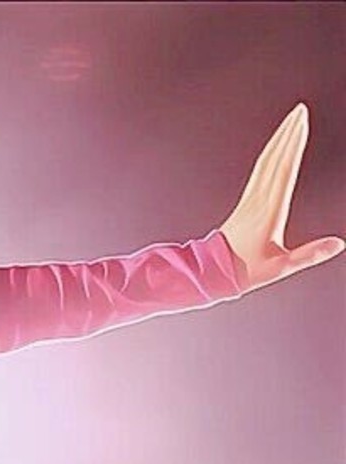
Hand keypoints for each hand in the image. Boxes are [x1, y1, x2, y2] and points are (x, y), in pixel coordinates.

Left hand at [219, 102, 343, 293]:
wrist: (211, 272)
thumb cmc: (245, 270)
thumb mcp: (280, 266)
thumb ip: (309, 254)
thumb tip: (339, 244)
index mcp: (269, 210)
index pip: (284, 170)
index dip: (294, 145)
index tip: (302, 123)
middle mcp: (258, 199)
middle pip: (275, 158)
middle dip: (288, 133)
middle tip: (300, 110)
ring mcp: (250, 199)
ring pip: (265, 162)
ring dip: (279, 139)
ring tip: (291, 121)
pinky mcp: (246, 202)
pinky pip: (260, 171)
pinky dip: (270, 154)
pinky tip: (276, 147)